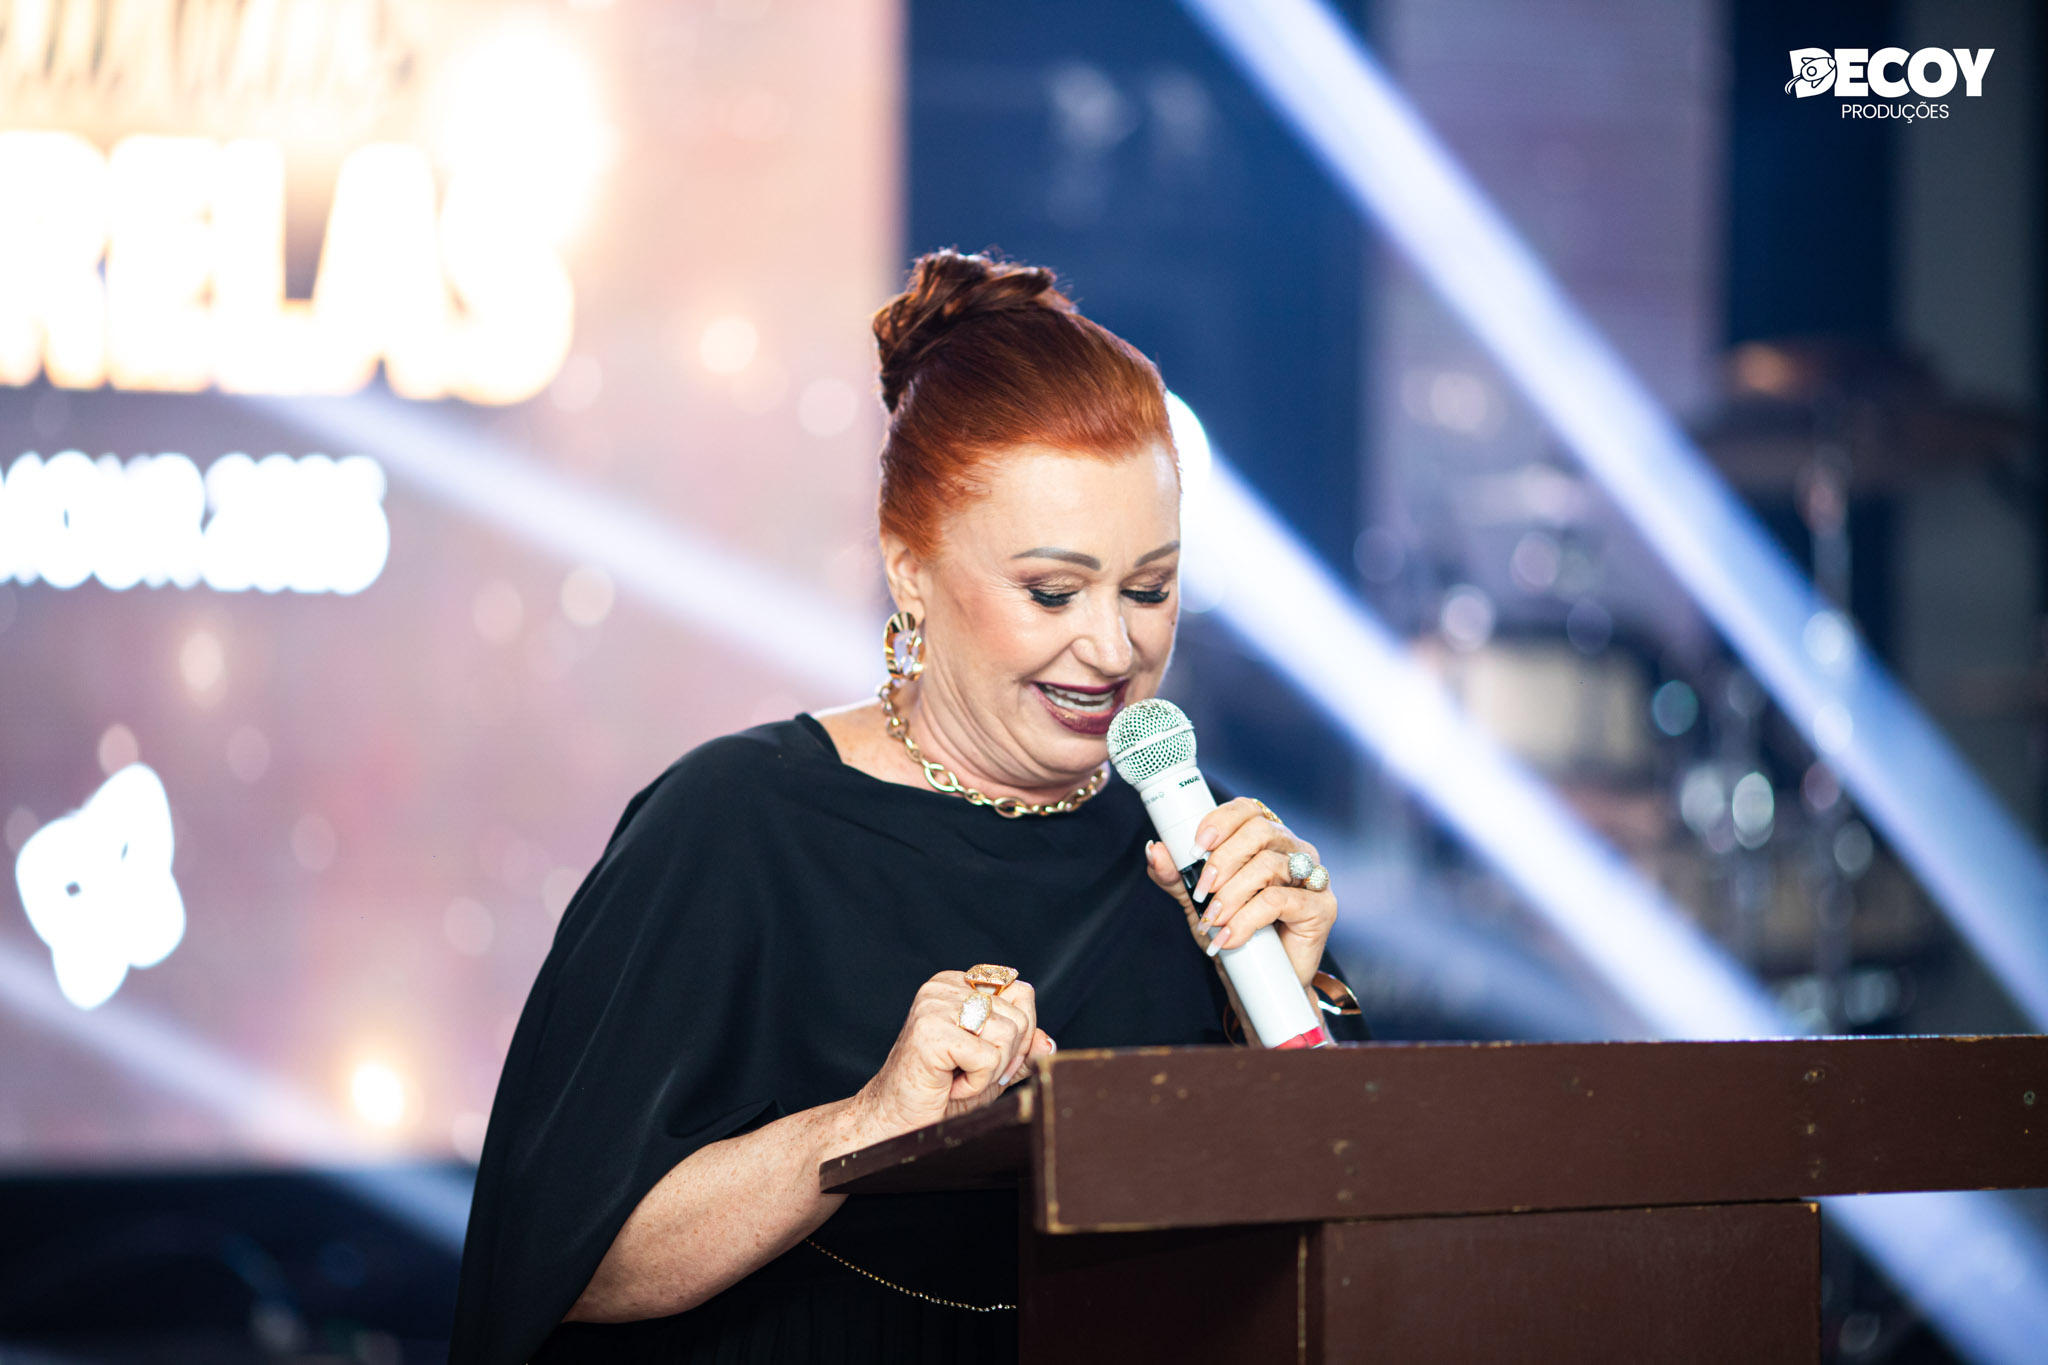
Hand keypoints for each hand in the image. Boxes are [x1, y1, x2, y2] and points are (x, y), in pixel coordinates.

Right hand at [846, 971, 1053, 1145]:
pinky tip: (948, 1085)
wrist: (894, 1123)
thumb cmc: (940, 1096)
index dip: (1021, 1034)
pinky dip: (976, 1084)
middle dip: (1007, 1057)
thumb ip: (1021, 1051)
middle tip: (970, 1073)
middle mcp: (944, 986)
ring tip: (956, 1078)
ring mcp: (934, 1005)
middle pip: (1020, 1015)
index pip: (1022, 992)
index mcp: (958, 984)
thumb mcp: (992, 1069)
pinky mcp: (930, 1031)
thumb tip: (1048, 1043)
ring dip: (989, 1072)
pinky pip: (987, 1058)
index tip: (990, 1060)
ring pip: (1008, 1036)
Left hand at [1143, 797, 1335, 986]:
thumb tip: (1154, 850)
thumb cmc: (1235, 932)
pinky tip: (1230, 937)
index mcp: (1267, 840)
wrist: (1261, 983)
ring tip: (1212, 921)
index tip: (1195, 847)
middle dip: (1223, 860)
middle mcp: (1293, 851)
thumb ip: (1177, 876)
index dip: (1221, 821)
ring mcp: (1312, 877)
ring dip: (1231, 895)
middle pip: (1260, 832)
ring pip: (1268, 866)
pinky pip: (1280, 901)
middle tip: (1201, 892)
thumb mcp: (1198, 902)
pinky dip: (1247, 919)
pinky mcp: (1322, 906)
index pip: (1248, 809)